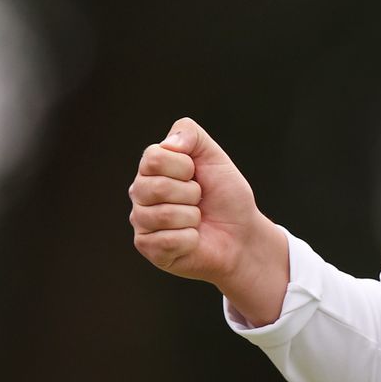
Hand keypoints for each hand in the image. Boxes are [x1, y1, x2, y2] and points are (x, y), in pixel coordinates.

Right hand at [128, 118, 287, 322]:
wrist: (240, 233)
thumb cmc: (224, 194)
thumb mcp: (214, 155)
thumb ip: (190, 133)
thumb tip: (169, 145)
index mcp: (151, 168)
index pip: (153, 159)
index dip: (184, 166)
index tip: (195, 174)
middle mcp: (140, 193)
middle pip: (157, 187)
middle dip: (191, 193)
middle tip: (198, 199)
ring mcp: (141, 221)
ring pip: (164, 215)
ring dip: (192, 217)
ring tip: (196, 219)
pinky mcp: (148, 248)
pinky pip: (168, 241)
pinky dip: (190, 239)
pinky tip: (192, 239)